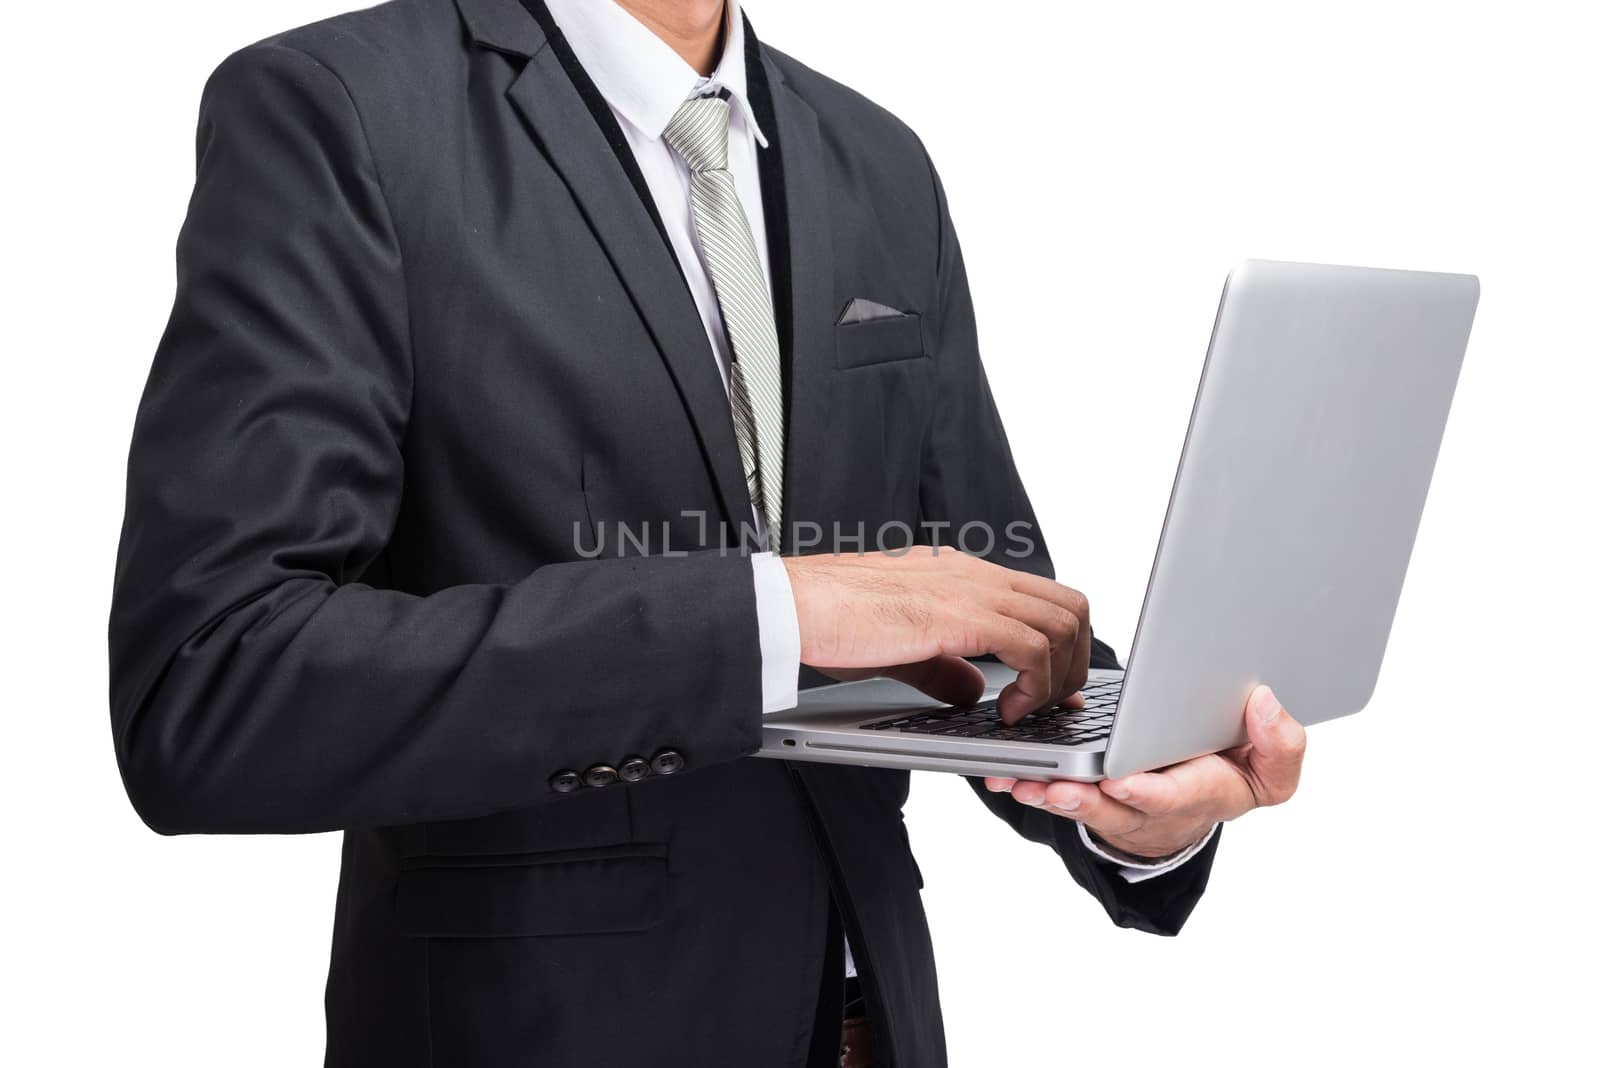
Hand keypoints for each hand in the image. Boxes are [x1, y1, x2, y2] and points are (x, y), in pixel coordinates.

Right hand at [783, 547, 1089, 722]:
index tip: (1059, 690)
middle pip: (1069, 606)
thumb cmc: (831, 620)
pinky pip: (1030, 646)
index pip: (1043, 598)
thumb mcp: (901, 648)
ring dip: (1058, 677)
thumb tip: (972, 690)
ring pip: (1060, 624)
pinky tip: (1006, 710)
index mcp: (962, 576)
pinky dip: (1033, 684)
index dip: (1065, 647)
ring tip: (1028, 711)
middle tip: (1054, 704)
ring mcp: (970, 590)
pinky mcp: (959, 615)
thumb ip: (942, 666)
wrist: (794, 605)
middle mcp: (974, 575)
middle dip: (1076, 663)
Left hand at [984, 685, 1306, 858]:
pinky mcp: (1092, 796)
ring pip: (1080, 803)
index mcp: (1205, 793)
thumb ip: (1280, 743)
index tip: (1121, 782)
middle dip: (1085, 799)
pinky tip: (1008, 773)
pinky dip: (1032, 784)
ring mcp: (1121, 806)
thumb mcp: (1272, 768)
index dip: (1150, 792)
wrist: (1198, 796)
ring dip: (1049, 793)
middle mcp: (1157, 807)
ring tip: (1023, 781)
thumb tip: (1265, 703)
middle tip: (1057, 787)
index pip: (1179, 795)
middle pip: (1117, 808)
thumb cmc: (1229, 772)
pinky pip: (1059, 793)